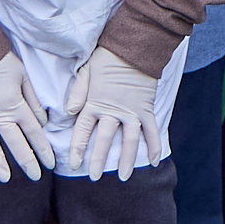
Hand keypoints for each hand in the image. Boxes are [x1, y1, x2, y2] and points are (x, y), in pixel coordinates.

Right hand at [0, 50, 50, 182]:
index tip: (51, 163)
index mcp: (17, 105)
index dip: (44, 149)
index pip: (34, 132)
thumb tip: (45, 121)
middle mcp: (0, 115)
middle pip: (16, 143)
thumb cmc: (1, 61)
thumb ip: (35, 99)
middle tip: (35, 176)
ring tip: (5, 178)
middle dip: (27, 161)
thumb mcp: (24, 76)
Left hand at [64, 46, 165, 180]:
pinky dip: (155, 146)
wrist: (135, 46)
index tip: (74, 164)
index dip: (78, 149)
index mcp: (95, 102)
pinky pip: (152, 131)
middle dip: (99, 160)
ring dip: (127, 161)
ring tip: (124, 177)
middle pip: (105, 141)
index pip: (83, 131)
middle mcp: (113, 111)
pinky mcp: (146, 109)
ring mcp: (132, 112)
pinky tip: (155, 161)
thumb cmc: (108, 57)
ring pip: (130, 141)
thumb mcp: (86, 71)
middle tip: (94, 177)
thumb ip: (77, 92)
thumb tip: (68, 112)